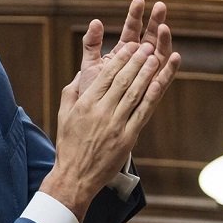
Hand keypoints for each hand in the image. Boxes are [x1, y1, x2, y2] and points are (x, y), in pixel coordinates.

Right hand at [42, 39, 179, 218]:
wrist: (75, 175)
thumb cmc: (68, 144)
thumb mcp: (63, 115)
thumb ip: (72, 92)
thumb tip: (82, 75)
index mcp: (85, 104)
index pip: (106, 76)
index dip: (120, 59)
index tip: (130, 47)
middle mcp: (101, 111)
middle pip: (123, 81)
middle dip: (136, 61)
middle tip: (147, 46)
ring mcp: (116, 125)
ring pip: (135, 93)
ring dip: (147, 74)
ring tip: (156, 58)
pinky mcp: (128, 138)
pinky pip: (143, 113)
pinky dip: (152, 96)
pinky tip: (159, 84)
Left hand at [78, 0, 173, 92]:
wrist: (91, 120)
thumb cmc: (90, 92)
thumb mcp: (89, 65)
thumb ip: (92, 43)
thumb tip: (95, 21)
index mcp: (122, 54)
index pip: (131, 30)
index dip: (135, 15)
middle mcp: (137, 63)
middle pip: (150, 39)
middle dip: (155, 22)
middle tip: (161, 6)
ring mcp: (145, 77)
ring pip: (159, 56)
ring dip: (164, 41)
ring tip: (164, 27)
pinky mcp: (149, 93)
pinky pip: (162, 80)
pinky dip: (169, 68)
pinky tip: (176, 56)